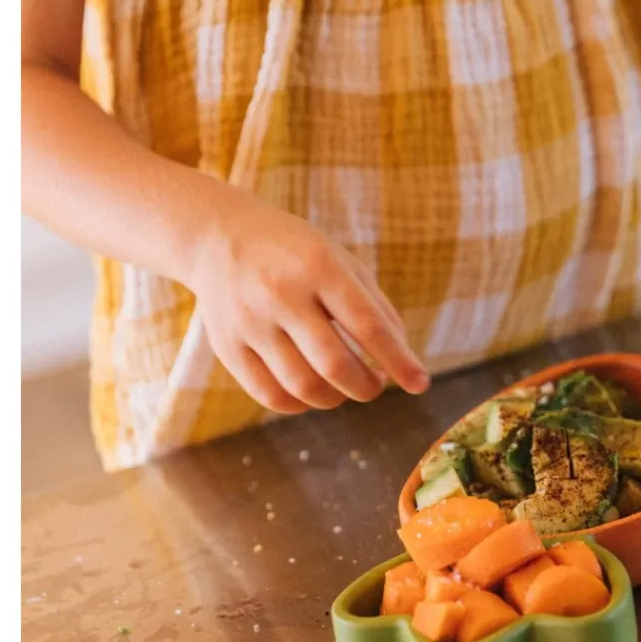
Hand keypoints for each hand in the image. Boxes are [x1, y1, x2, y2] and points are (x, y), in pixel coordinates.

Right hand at [186, 192, 428, 413]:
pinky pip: (271, 396)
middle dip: (367, 386)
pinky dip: (301, 404)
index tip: (420, 384)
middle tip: (376, 384)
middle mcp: (281, 294)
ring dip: (337, 398)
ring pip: (304, 387)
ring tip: (345, 387)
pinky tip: (313, 391)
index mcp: (319, 267)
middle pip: (335, 365)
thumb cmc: (297, 253)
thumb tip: (403, 360)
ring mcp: (250, 322)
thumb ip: (375, 307)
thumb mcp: (341, 262)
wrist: (220, 238)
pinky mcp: (227, 346)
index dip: (399, 361)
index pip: (368, 326)